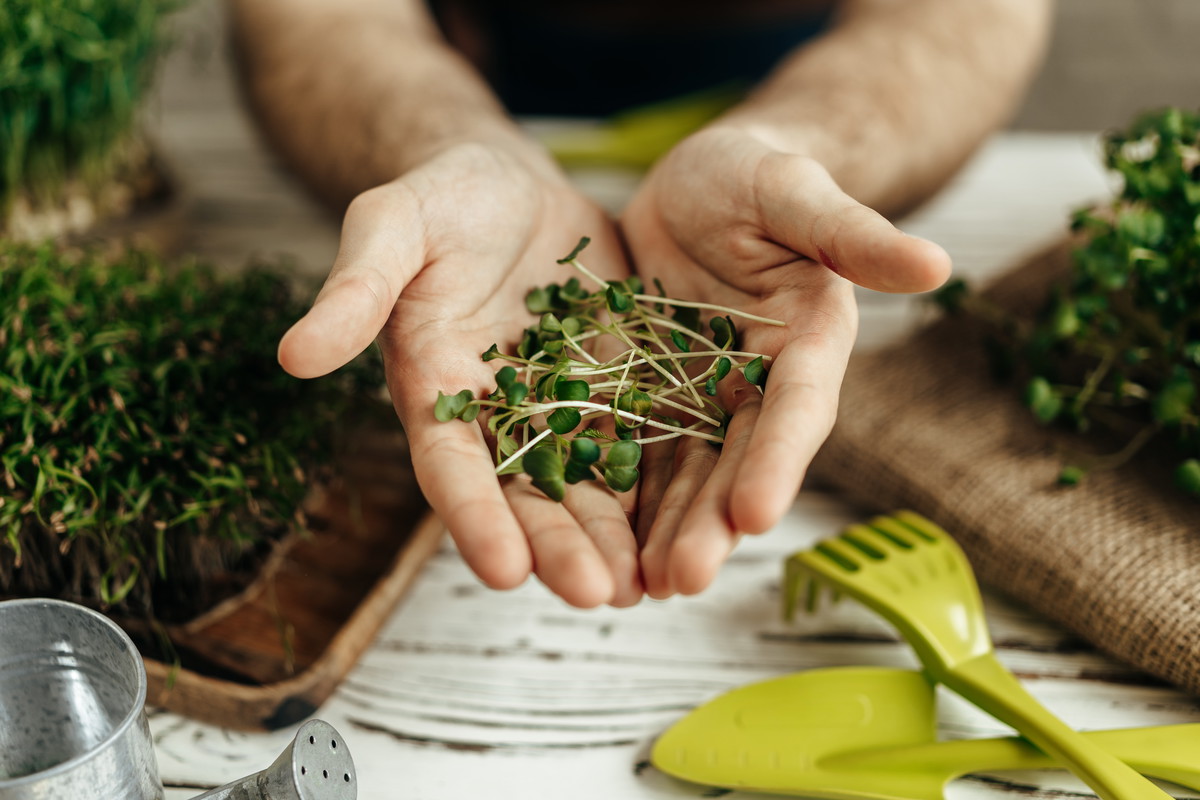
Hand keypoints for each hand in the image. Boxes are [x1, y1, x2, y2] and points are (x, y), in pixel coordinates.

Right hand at [278, 142, 644, 607]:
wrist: (512, 185)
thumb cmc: (441, 199)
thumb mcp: (394, 226)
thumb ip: (355, 289)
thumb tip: (292, 356)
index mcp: (435, 386)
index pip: (449, 465)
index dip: (474, 519)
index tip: (504, 572)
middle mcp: (497, 413)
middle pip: (527, 493)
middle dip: (560, 547)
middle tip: (599, 598)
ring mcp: (561, 404)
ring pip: (590, 482)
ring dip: (617, 538)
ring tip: (654, 587)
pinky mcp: (614, 385)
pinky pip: (643, 441)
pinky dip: (663, 486)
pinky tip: (694, 525)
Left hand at [621, 125, 951, 597]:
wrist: (699, 179)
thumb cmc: (757, 177)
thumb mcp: (797, 194)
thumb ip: (853, 235)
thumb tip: (937, 262)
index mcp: (806, 342)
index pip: (796, 407)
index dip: (777, 460)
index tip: (756, 515)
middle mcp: (758, 382)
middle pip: (737, 459)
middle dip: (712, 521)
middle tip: (682, 579)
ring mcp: (700, 394)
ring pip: (685, 471)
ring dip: (666, 530)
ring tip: (639, 587)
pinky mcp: (649, 391)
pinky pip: (635, 449)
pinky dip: (622, 496)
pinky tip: (598, 542)